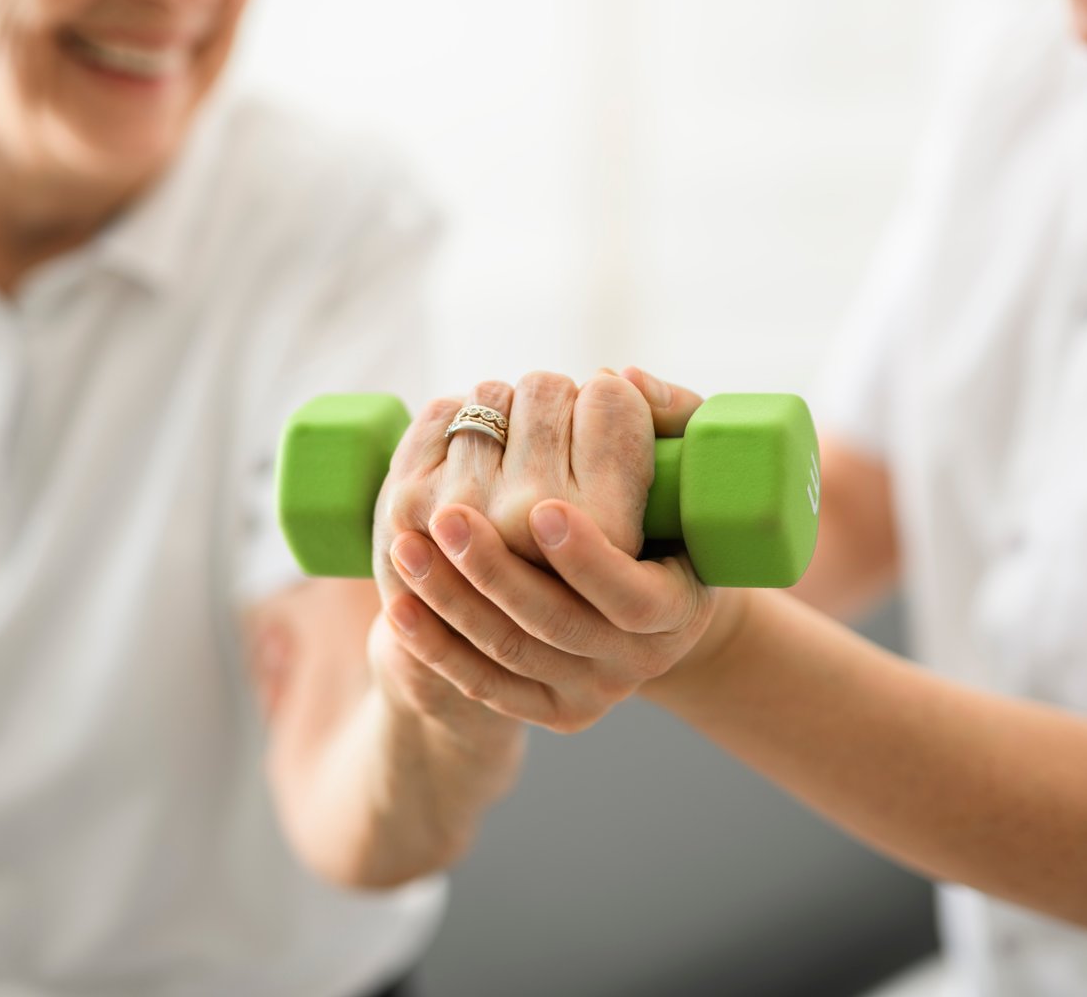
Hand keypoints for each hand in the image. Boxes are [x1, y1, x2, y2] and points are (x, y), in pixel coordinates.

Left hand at [382, 369, 734, 731]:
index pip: (632, 594)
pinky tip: (398, 605)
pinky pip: (478, 682)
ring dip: (451, 595)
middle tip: (447, 514)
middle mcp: (632, 658)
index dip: (586, 557)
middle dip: (495, 568)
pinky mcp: (540, 705)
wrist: (641, 611)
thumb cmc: (667, 517)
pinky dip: (434, 645)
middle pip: (556, 621)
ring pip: (507, 648)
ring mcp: (583, 688)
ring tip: (406, 539)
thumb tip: (624, 380)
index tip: (542, 506)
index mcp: (675, 607)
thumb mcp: (689, 473)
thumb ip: (672, 419)